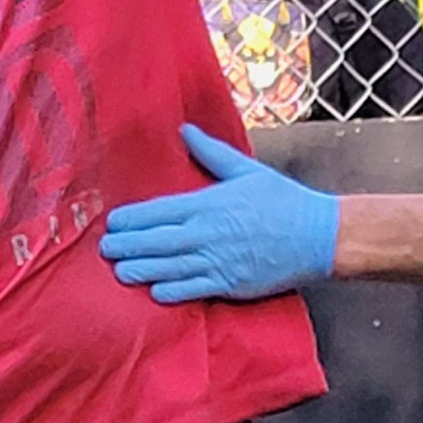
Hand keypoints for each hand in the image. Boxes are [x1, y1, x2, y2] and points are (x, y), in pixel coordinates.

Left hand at [100, 123, 341, 301]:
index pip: (159, 212)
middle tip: (105, 249)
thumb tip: (185, 131)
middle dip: (127, 246)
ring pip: (169, 268)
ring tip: (119, 271)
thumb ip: (211, 153)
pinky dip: (171, 291)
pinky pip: (193, 290)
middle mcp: (207, 234)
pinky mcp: (230, 284)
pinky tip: (154, 292)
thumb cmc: (283, 200)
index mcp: (208, 204)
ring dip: (141, 270)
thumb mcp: (246, 170)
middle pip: (156, 242)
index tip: (114, 222)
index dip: (132, 219)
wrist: (318, 236)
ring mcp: (217, 262)